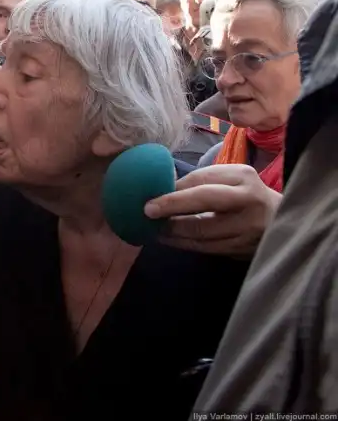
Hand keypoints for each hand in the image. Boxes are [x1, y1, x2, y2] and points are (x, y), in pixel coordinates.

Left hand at [144, 164, 280, 258]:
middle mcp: (249, 201)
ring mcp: (249, 229)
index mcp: (243, 177)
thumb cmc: (244, 194)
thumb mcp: (228, 178)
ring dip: (173, 232)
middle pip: (204, 204)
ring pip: (202, 232)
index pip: (202, 182)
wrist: (280, 219)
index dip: (174, 192)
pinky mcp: (244, 249)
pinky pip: (207, 248)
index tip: (150, 199)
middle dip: (172, 208)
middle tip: (147, 213)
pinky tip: (169, 239)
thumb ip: (200, 181)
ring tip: (153, 228)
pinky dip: (184, 244)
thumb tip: (161, 189)